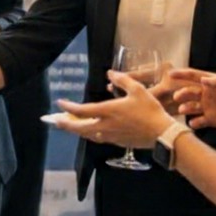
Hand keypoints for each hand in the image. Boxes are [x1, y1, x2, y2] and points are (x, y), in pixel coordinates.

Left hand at [54, 70, 176, 149]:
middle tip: (55, 121)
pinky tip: (89, 132)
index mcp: (108, 111)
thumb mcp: (137, 89)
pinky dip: (89, 134)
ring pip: (87, 135)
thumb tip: (110, 73)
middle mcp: (106, 125)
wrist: (161, 134)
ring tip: (68, 126)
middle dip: (65, 124)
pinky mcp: (117, 142)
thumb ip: (122, 80)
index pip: (82, 111)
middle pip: (79, 128)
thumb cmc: (150, 110)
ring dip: (76, 130)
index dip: (69, 107)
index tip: (60, 103)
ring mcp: (111, 136)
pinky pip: (98, 138)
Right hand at [170, 69, 215, 129]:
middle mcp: (206, 95)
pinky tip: (193, 123)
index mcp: (210, 83)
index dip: (182, 74)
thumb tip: (203, 79)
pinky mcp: (211, 120)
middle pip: (189, 92)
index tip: (170, 74)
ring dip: (185, 108)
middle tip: (178, 97)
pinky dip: (195, 123)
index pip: (193, 76)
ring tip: (183, 110)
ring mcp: (207, 107)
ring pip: (191, 107)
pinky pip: (199, 121)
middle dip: (182, 94)